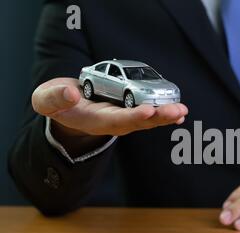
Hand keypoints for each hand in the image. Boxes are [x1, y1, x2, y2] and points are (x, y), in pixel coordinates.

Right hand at [32, 78, 187, 153]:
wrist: (66, 108)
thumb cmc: (57, 103)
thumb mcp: (47, 100)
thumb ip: (55, 98)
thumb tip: (71, 94)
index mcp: (94, 119)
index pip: (116, 120)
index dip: (132, 116)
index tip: (147, 111)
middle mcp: (112, 121)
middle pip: (138, 122)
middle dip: (158, 117)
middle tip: (177, 111)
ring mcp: (122, 117)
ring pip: (147, 119)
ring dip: (166, 115)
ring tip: (182, 111)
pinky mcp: (128, 111)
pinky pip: (149, 114)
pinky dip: (164, 113)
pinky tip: (180, 113)